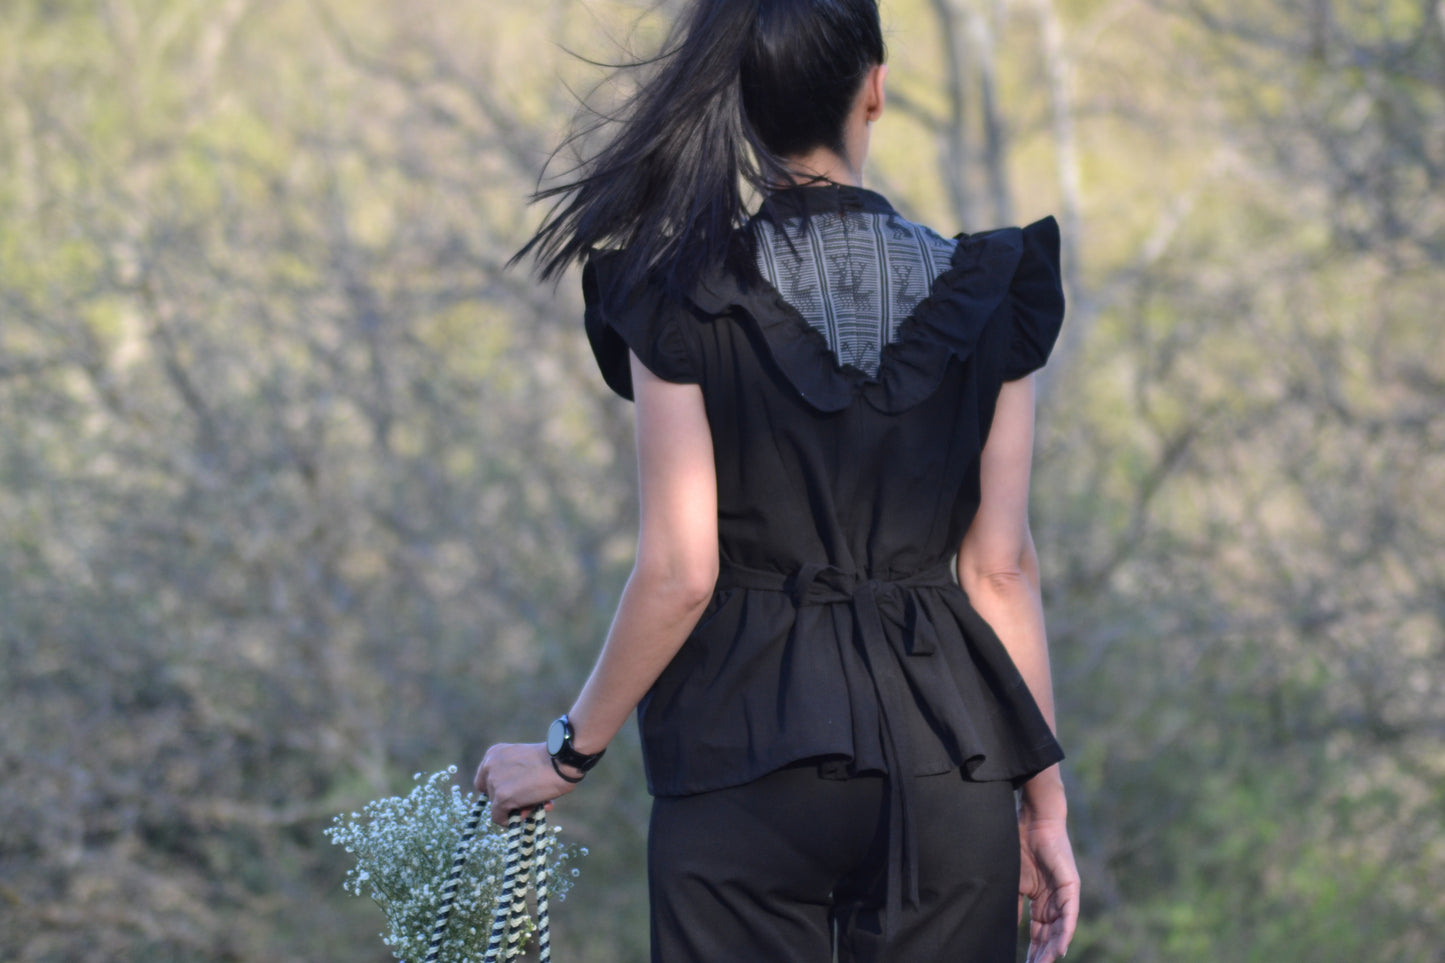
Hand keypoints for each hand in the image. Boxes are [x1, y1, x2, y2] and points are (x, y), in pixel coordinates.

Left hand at [473, 742, 577, 825]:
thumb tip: (519, 801)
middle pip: (491, 793)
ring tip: (538, 803)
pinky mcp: (501, 797)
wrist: (562, 761)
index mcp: (495, 753)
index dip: (498, 789)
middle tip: (531, 800)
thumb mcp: (527, 762)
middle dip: (510, 800)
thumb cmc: (553, 760)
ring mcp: (494, 781)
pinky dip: (511, 821)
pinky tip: (528, 814)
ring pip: (497, 806)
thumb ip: (517, 777)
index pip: (485, 779)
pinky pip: (499, 817)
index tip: (513, 793)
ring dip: (517, 808)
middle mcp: (489, 765)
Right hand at [1018, 810, 1078, 961]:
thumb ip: (1014, 906)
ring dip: (1053, 949)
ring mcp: (1064, 895)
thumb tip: (1008, 928)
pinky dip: (1065, 932)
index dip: (1033, 950)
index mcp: (1041, 901)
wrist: (1032, 821)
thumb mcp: (1014, 882)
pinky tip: (1060, 948)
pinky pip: (1070, 914)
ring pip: (1061, 929)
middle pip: (1049, 935)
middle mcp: (1055, 901)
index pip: (1038, 933)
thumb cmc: (1020, 845)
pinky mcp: (1071, 886)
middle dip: (1042, 955)